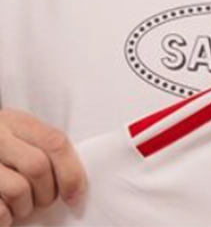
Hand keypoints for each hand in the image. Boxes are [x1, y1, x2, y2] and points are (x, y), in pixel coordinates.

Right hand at [0, 109, 85, 226]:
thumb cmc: (1, 151)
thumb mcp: (18, 136)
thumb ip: (43, 148)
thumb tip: (75, 183)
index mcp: (15, 122)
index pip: (55, 142)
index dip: (71, 172)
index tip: (75, 195)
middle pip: (38, 167)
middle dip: (48, 192)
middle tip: (44, 200)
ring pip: (18, 190)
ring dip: (25, 207)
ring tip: (20, 206)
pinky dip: (6, 217)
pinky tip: (5, 212)